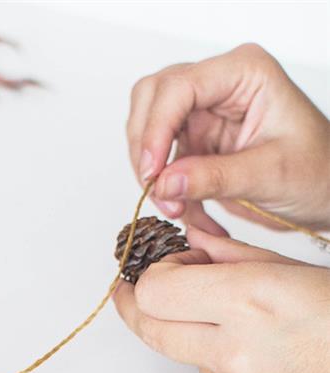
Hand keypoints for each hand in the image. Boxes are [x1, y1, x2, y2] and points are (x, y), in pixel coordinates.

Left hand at [112, 227, 329, 372]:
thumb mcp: (301, 270)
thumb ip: (234, 257)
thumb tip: (191, 246)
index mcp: (253, 301)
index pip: (157, 290)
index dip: (150, 277)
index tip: (157, 268)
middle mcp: (237, 349)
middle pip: (151, 329)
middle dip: (136, 307)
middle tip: (133, 292)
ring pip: (181, 353)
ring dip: (186, 330)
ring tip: (227, 315)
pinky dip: (217, 357)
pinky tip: (255, 348)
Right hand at [127, 44, 329, 233]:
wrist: (326, 194)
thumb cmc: (317, 173)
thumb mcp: (269, 176)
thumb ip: (215, 177)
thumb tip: (163, 183)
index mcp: (244, 74)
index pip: (179, 87)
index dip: (156, 129)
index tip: (152, 172)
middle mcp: (219, 86)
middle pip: (153, 99)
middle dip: (146, 148)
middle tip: (154, 189)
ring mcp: (204, 113)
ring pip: (148, 130)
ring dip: (154, 174)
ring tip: (176, 209)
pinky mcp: (196, 142)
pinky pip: (163, 164)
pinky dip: (168, 193)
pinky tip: (190, 214)